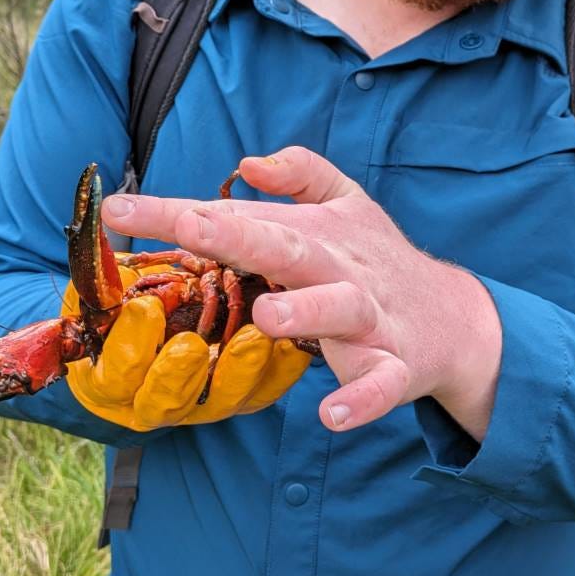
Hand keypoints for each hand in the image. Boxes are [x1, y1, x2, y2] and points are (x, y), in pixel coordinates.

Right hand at [64, 265, 310, 430]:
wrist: (171, 307)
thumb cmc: (126, 296)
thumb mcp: (109, 286)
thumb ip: (108, 281)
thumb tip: (117, 264)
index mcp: (114, 379)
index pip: (117, 372)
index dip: (129, 344)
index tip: (144, 308)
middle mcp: (159, 399)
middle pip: (167, 399)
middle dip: (178, 373)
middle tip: (191, 344)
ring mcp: (206, 399)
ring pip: (224, 398)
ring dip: (239, 370)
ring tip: (254, 338)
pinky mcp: (248, 390)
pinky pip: (268, 386)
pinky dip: (281, 366)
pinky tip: (293, 340)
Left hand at [99, 147, 503, 435]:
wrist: (456, 320)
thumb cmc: (379, 261)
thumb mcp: (348, 206)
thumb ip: (301, 174)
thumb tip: (250, 161)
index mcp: (315, 235)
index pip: (239, 219)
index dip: (179, 213)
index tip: (118, 210)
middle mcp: (339, 270)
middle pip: (288, 249)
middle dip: (239, 237)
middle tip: (189, 226)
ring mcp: (371, 319)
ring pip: (339, 311)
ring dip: (306, 312)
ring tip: (268, 317)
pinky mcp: (397, 365)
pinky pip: (378, 384)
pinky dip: (359, 399)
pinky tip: (331, 414)